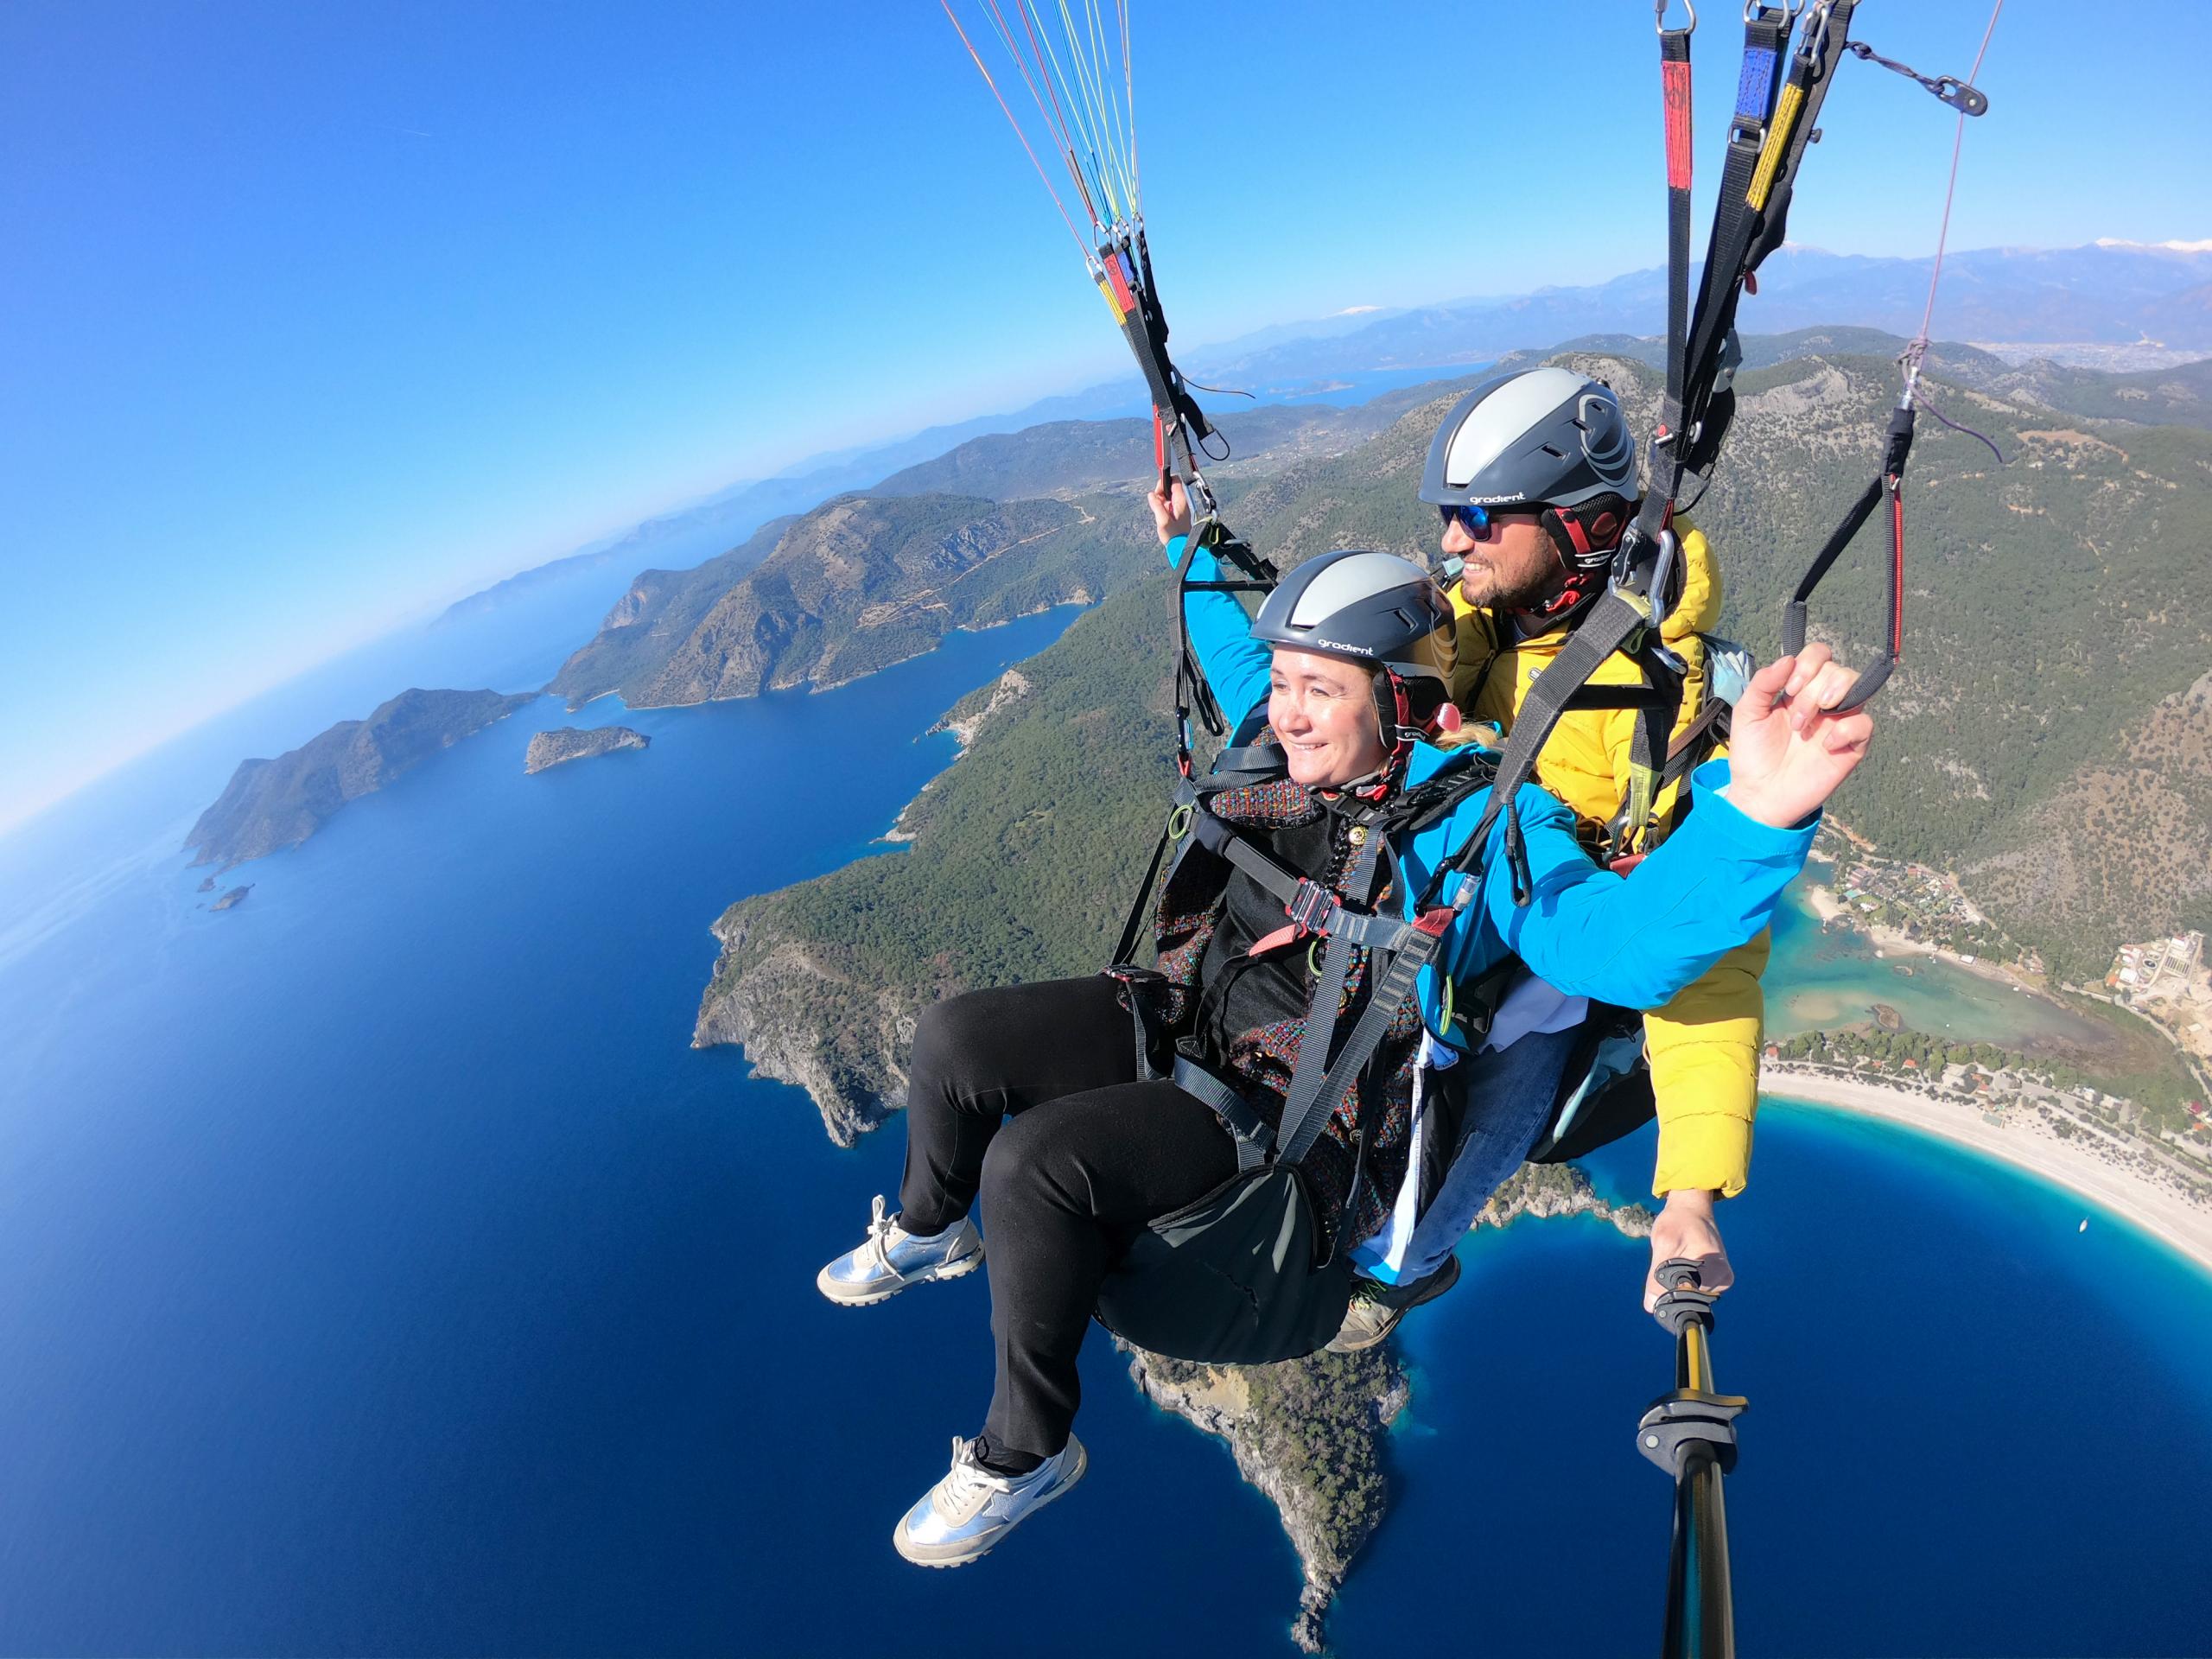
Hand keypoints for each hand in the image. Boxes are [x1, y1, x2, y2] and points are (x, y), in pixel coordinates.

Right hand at [1148, 478, 1192, 545]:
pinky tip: (1162, 516)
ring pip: (1169, 496)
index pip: (1175, 480)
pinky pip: (1169, 504)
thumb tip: (1151, 495)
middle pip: (1170, 487)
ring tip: (1159, 512)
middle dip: (1161, 492)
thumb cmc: (1175, 536)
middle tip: (1156, 503)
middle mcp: (1182, 502)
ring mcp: (1181, 507)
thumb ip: (1156, 506)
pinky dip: (1163, 507)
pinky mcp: (1178, 513)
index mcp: (1181, 500)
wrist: (1182, 547)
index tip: (1157, 492)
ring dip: (1161, 501)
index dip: (1164, 482)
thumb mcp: (1163, 521)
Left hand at [1644, 1188, 1733, 1312]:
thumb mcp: (1663, 1243)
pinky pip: (1692, 1292)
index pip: (1685, 1297)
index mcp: (1714, 1267)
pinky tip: (1681, 1265)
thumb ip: (1656, 1274)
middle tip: (1668, 1260)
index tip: (1657, 1279)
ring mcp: (1722, 1282)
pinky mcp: (1718, 1282)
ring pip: (1689, 1297)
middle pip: (1687, 1300)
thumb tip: (1651, 1306)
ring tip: (1676, 1258)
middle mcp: (1723, 1278)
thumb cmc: (1678, 1221)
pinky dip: (1681, 1283)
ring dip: (1675, 1284)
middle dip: (1670, 1288)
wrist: (1692, 1210)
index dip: (1666, 1294)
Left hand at [1722, 642, 1873, 827]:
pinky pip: (1865, 724)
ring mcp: (1839, 722)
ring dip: (1831, 698)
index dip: (1810, 661)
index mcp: (1799, 690)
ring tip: (1806, 726)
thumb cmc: (1753, 753)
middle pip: (1837, 671)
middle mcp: (1823, 702)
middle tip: (1795, 719)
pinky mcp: (1851, 746)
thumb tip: (1788, 659)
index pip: (1820, 655)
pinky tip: (1825, 745)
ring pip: (1857, 688)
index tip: (1791, 687)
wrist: (1759, 793)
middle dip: (1814, 689)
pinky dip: (1846, 729)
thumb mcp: (1748, 713)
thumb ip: (1763, 683)